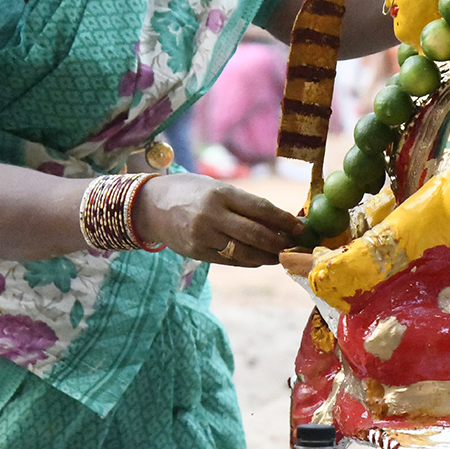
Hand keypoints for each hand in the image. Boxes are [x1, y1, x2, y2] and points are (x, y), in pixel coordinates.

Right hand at [133, 173, 304, 265]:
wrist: (150, 205)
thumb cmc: (190, 191)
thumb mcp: (216, 188)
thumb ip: (243, 204)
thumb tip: (278, 219)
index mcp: (221, 193)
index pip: (260, 208)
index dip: (283, 220)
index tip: (299, 227)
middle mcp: (212, 215)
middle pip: (256, 234)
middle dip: (279, 242)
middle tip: (294, 245)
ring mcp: (203, 236)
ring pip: (245, 252)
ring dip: (267, 256)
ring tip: (280, 255)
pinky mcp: (197, 252)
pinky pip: (230, 260)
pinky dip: (249, 261)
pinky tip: (260, 258)